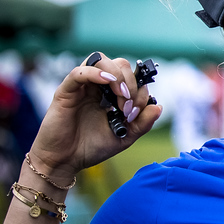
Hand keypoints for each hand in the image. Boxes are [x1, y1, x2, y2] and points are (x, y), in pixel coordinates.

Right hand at [26, 55, 162, 184]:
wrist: (64, 162)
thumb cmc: (90, 148)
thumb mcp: (124, 137)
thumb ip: (142, 123)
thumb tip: (159, 107)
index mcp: (111, 95)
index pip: (131, 77)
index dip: (140, 90)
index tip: (137, 110)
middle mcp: (96, 87)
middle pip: (118, 64)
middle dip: (131, 82)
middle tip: (129, 104)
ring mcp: (81, 87)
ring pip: (101, 61)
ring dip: (118, 76)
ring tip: (121, 97)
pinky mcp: (65, 92)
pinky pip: (79, 72)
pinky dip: (95, 73)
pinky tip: (107, 82)